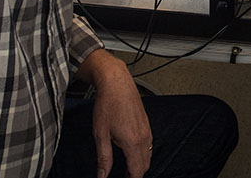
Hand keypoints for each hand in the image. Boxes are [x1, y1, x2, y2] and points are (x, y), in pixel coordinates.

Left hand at [77, 50, 152, 177]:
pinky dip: (142, 153)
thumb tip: (103, 175)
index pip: (137, 171)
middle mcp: (144, 137)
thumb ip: (104, 158)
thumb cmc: (108, 104)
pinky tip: (131, 151)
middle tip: (124, 177)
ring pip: (148, 155)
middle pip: (145, 165)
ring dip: (139, 164)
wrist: (116, 83)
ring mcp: (147, 129)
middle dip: (135, 174)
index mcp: (133, 142)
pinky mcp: (146, 123)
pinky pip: (149, 144)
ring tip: (126, 169)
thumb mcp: (101, 134)